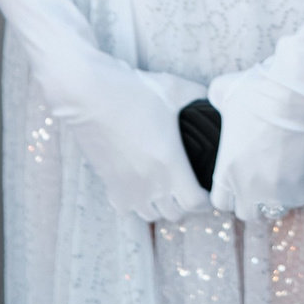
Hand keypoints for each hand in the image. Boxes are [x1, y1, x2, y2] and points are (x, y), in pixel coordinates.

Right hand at [39, 49, 210, 222]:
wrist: (90, 94)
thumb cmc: (133, 91)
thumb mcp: (174, 89)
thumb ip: (199, 97)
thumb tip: (213, 100)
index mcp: (170, 165)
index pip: (195, 204)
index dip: (207, 199)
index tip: (208, 189)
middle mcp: (150, 184)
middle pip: (176, 214)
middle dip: (187, 203)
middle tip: (191, 187)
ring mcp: (127, 188)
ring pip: (151, 215)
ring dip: (162, 206)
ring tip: (167, 189)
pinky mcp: (109, 184)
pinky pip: (127, 209)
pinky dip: (136, 204)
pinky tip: (141, 187)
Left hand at [207, 64, 303, 219]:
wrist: (295, 93)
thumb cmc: (257, 91)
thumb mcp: (222, 92)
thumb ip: (212, 103)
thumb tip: (211, 100)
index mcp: (225, 170)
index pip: (219, 202)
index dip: (228, 193)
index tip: (237, 182)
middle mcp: (247, 187)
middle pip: (246, 212)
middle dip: (250, 201)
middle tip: (259, 182)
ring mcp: (274, 190)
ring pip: (272, 211)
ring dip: (274, 200)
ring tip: (279, 180)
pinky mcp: (298, 187)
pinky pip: (296, 201)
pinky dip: (297, 191)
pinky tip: (297, 174)